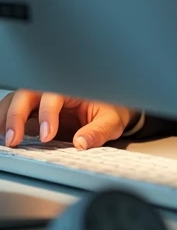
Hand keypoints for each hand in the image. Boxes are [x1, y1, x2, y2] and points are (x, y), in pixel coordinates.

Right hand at [0, 90, 133, 149]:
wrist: (113, 108)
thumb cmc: (112, 110)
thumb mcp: (111, 120)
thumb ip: (98, 131)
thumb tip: (82, 143)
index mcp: (72, 86)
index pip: (53, 95)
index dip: (47, 114)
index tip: (47, 136)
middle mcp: (54, 89)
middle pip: (27, 93)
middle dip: (17, 115)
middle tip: (15, 139)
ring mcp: (42, 100)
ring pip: (16, 100)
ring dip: (7, 117)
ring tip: (6, 139)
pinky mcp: (36, 112)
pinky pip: (16, 111)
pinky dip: (6, 121)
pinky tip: (5, 135)